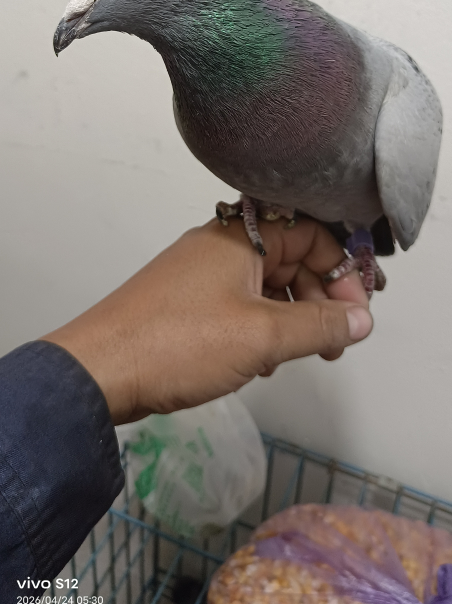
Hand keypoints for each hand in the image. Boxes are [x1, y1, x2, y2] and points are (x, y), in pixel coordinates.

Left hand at [41, 217, 371, 424]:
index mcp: (241, 236)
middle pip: (291, 258)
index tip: (356, 315)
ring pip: (267, 285)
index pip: (311, 234)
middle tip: (335, 343)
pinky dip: (262, 328)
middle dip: (320, 299)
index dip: (340, 272)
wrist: (98, 370)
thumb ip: (319, 326)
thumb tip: (362, 320)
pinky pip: (241, 305)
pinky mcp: (187, 303)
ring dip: (292, 318)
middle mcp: (221, 246)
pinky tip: (260, 362)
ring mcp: (201, 274)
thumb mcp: (262, 336)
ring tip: (297, 357)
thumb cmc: (180, 343)